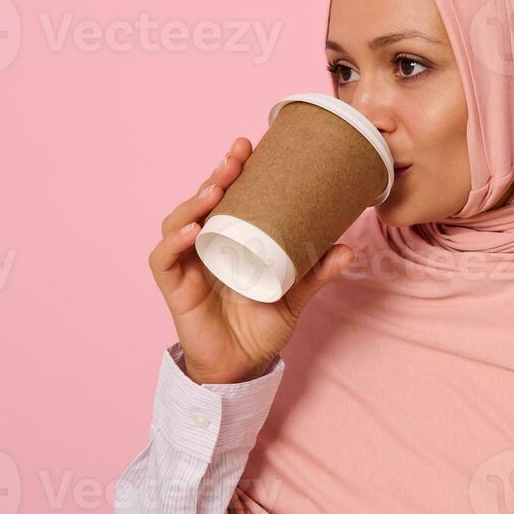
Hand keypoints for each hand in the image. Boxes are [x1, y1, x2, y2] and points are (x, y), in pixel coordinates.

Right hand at [148, 137, 357, 384]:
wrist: (243, 367)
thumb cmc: (261, 327)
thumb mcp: (294, 295)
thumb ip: (317, 272)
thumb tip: (349, 248)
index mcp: (229, 240)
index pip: (226, 197)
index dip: (232, 171)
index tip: (248, 146)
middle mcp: (203, 247)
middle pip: (201, 202)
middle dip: (216, 175)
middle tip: (237, 156)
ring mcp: (186, 266)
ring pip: (177, 223)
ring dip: (193, 202)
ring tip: (216, 189)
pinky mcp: (174, 289)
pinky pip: (164, 260)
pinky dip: (174, 243)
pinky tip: (193, 230)